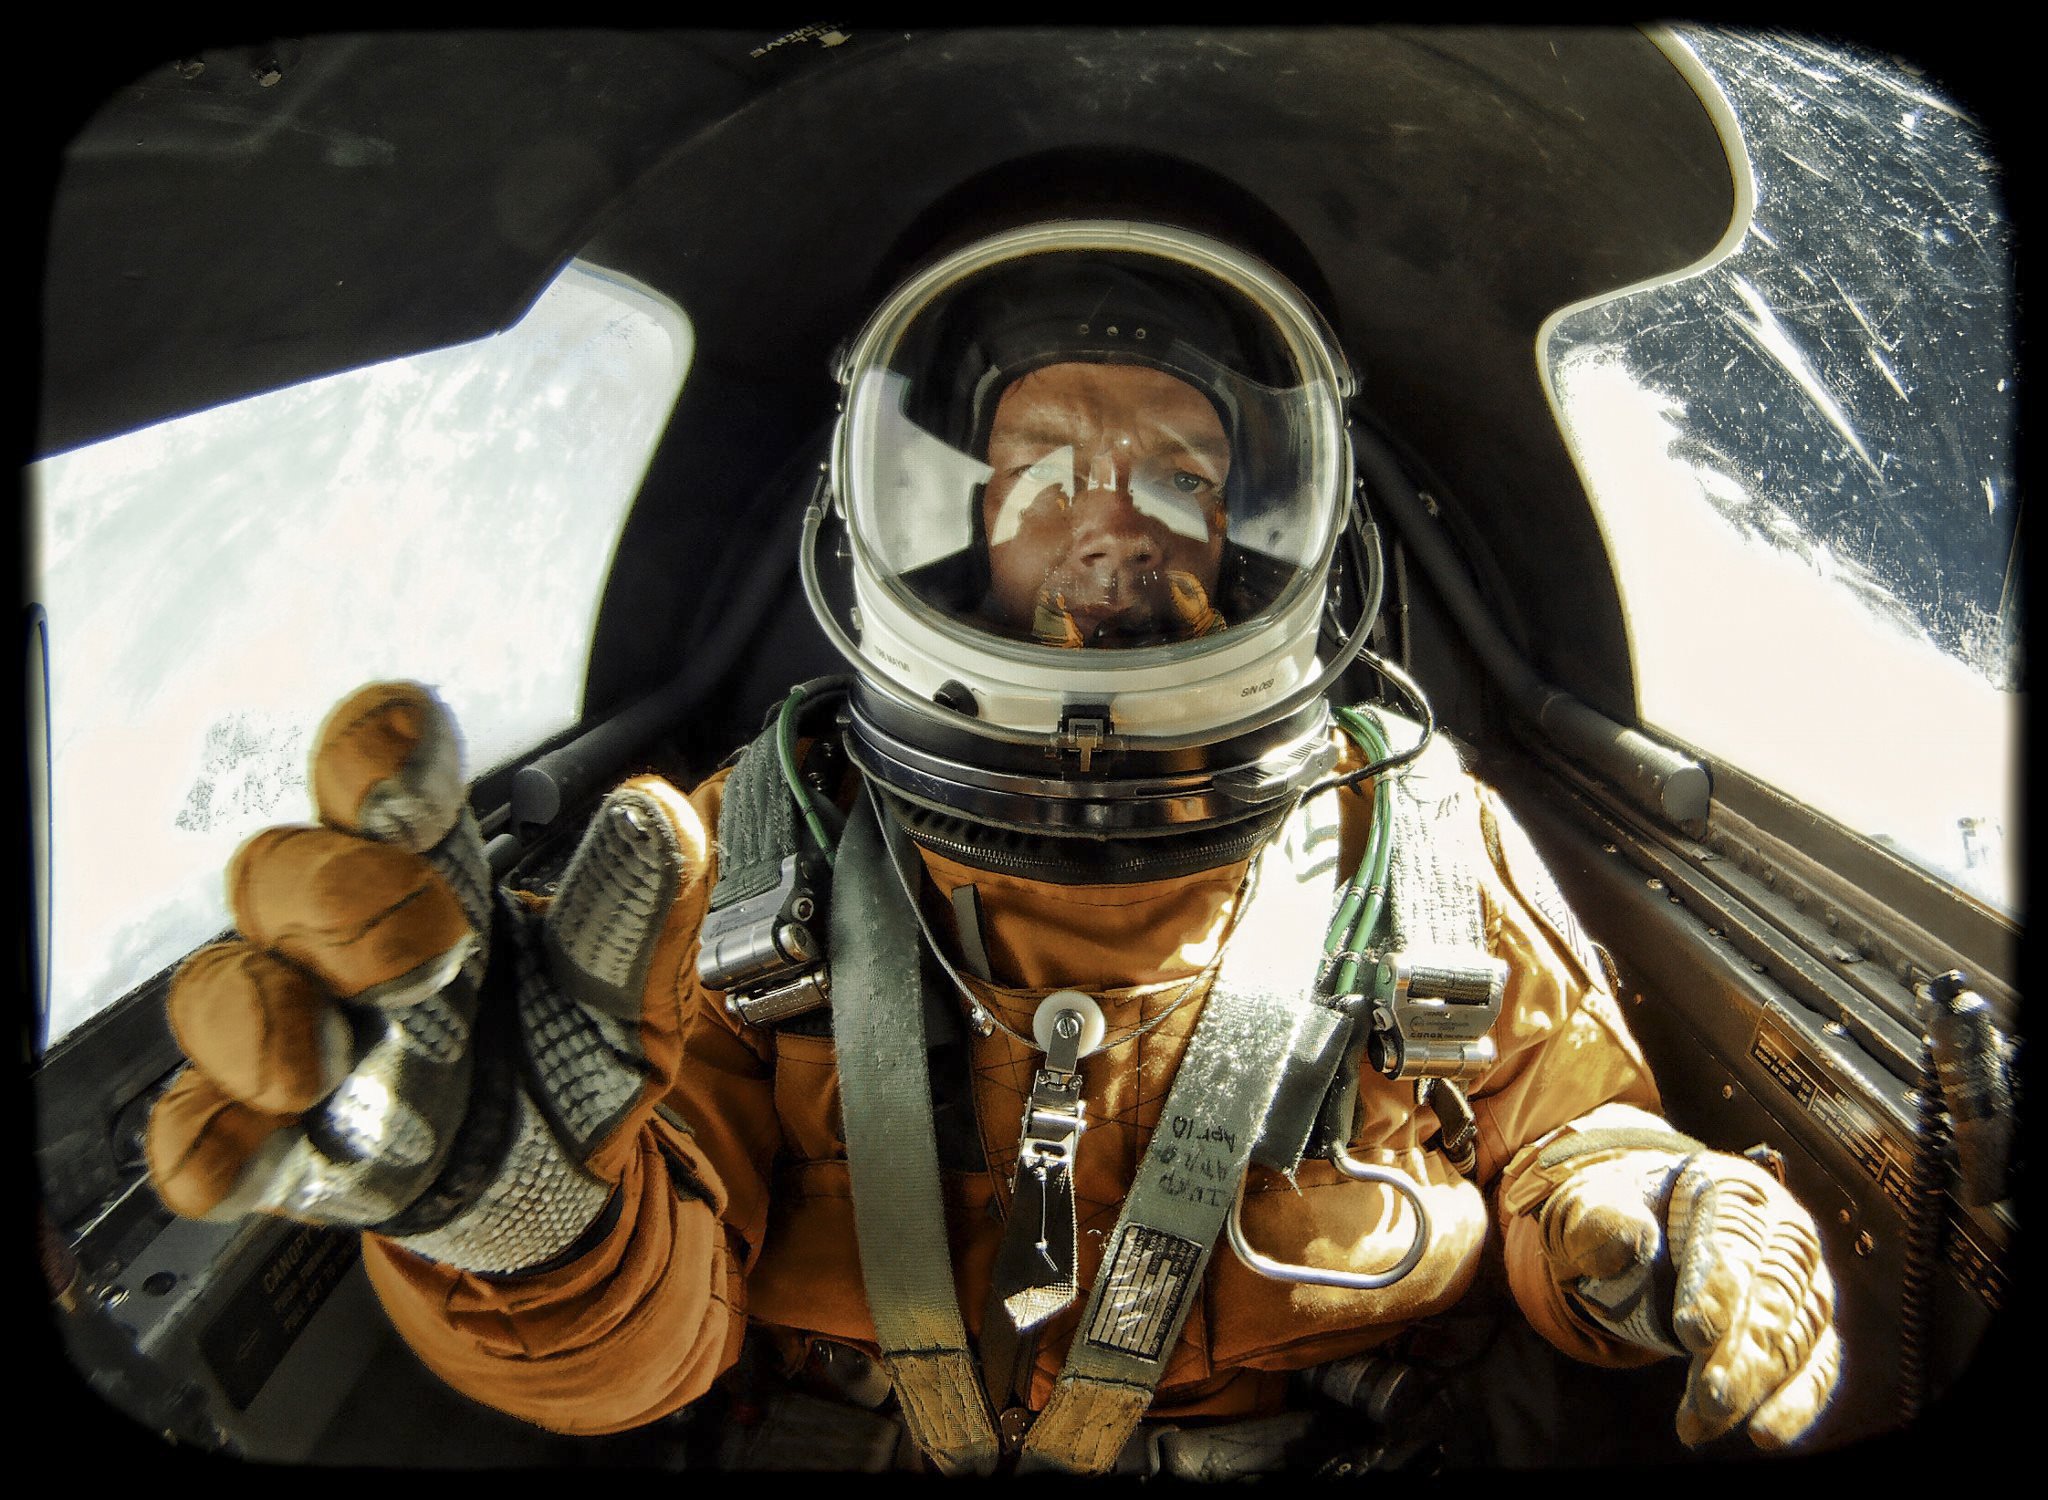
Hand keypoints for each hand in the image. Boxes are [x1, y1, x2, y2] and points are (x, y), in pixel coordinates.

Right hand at [147, 682, 703, 1273]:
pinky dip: (214, 1141)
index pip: (370, 778)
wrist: (562, 1185)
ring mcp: (296, 1038)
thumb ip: (640, 905)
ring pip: (216, 988)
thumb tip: (658, 810)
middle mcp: (340, 942)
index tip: (405, 740)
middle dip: (335, 892)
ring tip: (327, 1064)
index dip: (371, 750)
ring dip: (262, 1015)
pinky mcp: (275, 1144)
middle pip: (277, 870)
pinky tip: (263, 1150)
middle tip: (429, 945)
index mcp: (428, 875)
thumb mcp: (627, 986)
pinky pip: (195, 1130)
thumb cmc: (570, 1053)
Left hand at [1539, 1148, 1841, 1448]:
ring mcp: (1803, 1282)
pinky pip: (1817, 1366)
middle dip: (1740, 1352)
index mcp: (1735, 1190)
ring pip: (1794, 1338)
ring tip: (1707, 1420)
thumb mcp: (1593, 1202)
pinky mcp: (1808, 1326)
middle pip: (1773, 1296)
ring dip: (1754, 1385)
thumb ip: (1600, 1218)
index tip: (1688, 1331)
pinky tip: (1763, 1433)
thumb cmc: (1620, 1210)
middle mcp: (1782, 1233)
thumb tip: (1630, 1239)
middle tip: (1707, 1398)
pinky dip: (1796, 1402)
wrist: (1646, 1224)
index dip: (1715, 1289)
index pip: (1735, 1243)